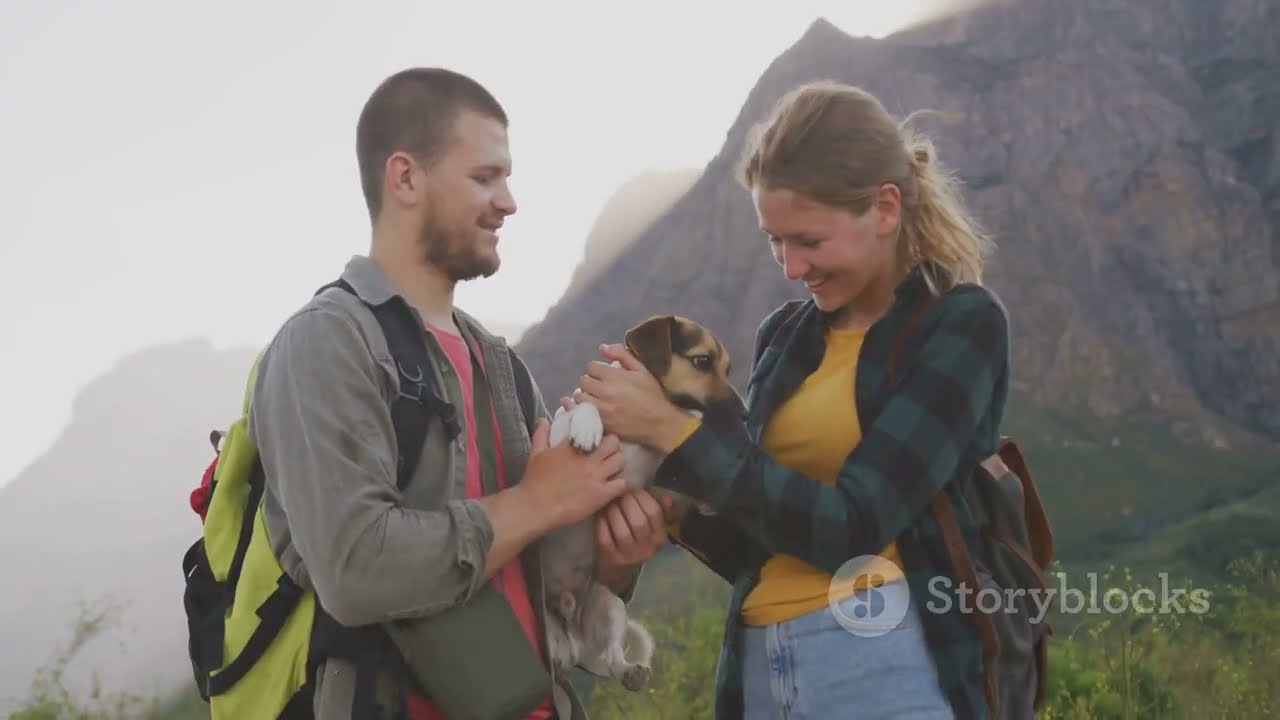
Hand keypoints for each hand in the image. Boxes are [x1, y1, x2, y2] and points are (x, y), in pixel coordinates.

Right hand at [518, 418, 629, 531]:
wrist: (535, 508)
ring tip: (612, 468)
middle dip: (612, 446)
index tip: (597, 439)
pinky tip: (614, 486)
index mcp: (573, 446)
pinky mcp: (601, 495)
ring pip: (620, 461)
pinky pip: (622, 484)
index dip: (599, 434)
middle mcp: (588, 459)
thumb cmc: (534, 480)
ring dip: (618, 463)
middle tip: (607, 453)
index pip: (595, 430)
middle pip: (613, 443)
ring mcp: (596, 477)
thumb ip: (541, 434)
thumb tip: (543, 419)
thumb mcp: (536, 453)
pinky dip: (621, 484)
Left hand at [577, 344, 691, 450]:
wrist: (658, 422)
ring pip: (579, 398)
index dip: (597, 369)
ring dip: (585, 396)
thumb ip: (622, 355)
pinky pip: (583, 413)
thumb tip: (602, 348)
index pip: (591, 366)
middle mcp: (604, 392)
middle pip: (583, 381)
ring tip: (595, 398)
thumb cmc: (651, 394)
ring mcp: (601, 409)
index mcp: (613, 376)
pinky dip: (586, 410)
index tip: (603, 374)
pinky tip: (594, 410)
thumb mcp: (641, 370)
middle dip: (590, 382)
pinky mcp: (601, 423)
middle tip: (599, 387)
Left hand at [596, 489, 673, 567]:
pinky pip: (606, 539)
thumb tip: (667, 498)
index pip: (654, 513)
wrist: (619, 569)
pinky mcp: (610, 558)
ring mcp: (628, 556)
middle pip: (639, 522)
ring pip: (622, 531)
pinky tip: (600, 514)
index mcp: (659, 537)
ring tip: (609, 502)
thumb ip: (659, 510)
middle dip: (627, 503)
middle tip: (619, 492)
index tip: (633, 487)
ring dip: (614, 512)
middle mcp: (646, 549)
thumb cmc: (636, 540)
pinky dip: (602, 524)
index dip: (643, 497)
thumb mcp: (650, 528)